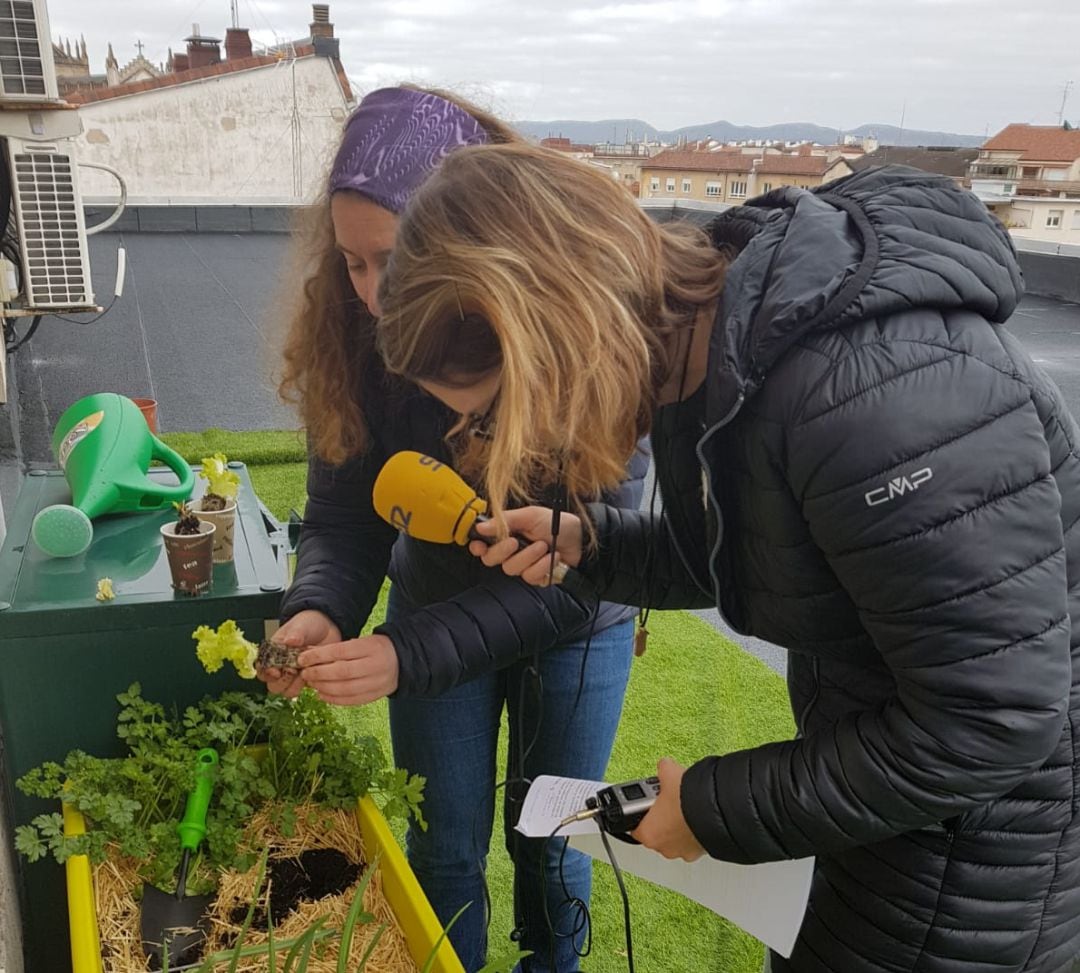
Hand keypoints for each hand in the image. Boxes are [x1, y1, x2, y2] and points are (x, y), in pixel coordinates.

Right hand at [258, 610, 340, 697]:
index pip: (261, 668)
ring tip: (304, 671)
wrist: (327, 627)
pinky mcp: (307, 678)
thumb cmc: (309, 624)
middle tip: (293, 670)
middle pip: (272, 685)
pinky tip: (314, 673)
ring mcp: (294, 674)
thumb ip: (295, 633)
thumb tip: (290, 641)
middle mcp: (281, 666)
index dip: (266, 673)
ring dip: (294, 685)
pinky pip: (304, 690)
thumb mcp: (301, 625)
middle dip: (281, 681)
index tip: (276, 670)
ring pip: (287, 691)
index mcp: (273, 653)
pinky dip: (308, 685)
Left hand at [299, 633, 399, 705]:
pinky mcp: (376, 696)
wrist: (402, 661)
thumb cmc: (376, 648)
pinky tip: (321, 695)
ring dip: (323, 688)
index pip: (340, 652)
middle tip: (305, 673)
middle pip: (341, 672)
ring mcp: (377, 683)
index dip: (318, 656)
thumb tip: (310, 656)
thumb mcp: (362, 641)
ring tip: (312, 684)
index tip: (303, 659)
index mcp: (371, 648)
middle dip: (319, 673)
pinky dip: (333, 699)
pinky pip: (351, 700)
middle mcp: (375, 666)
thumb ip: (339, 649)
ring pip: (345, 689)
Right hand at [469, 507, 583, 586]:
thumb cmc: (556, 523)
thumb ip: (505, 521)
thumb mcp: (530, 516)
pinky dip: (542, 566)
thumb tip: (481, 526)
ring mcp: (523, 565)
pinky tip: (552, 557)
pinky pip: (530, 577)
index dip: (477, 547)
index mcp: (506, 534)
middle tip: (515, 541)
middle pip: (491, 559)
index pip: (483, 545)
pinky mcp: (536, 577)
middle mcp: (511, 551)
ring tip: (544, 546)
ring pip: (511, 569)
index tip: (479, 545)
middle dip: (503, 551)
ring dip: (528, 556)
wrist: (580, 538)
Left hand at [630, 758, 705, 861]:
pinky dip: (693, 830)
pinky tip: (697, 815)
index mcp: (648, 833)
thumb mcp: (669, 774)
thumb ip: (662, 769)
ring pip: (675, 838)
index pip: (635, 827)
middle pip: (656, 832)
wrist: (716, 810)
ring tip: (684, 806)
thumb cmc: (687, 799)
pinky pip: (692, 841)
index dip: (641, 812)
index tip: (648, 803)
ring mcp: (683, 852)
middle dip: (661, 817)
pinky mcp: (699, 852)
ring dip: (677, 825)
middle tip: (668, 801)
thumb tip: (665, 766)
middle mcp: (664, 848)